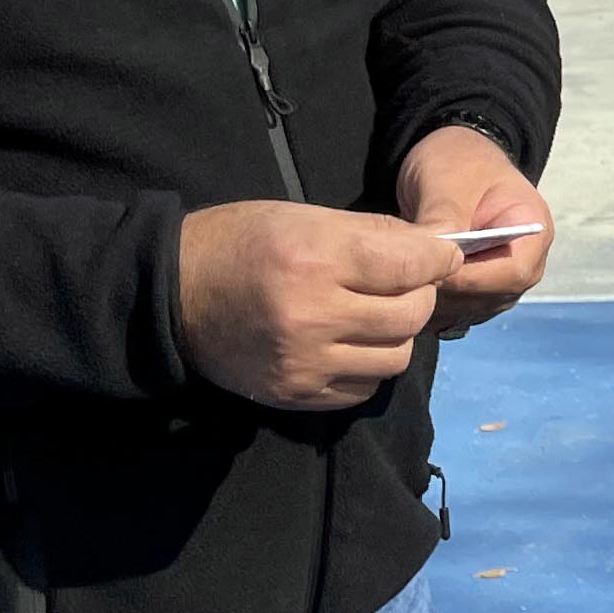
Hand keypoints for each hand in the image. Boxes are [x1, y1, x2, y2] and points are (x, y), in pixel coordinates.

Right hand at [179, 202, 457, 412]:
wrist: (170, 296)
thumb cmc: (240, 243)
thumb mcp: (303, 218)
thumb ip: (373, 233)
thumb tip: (435, 248)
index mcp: (314, 260)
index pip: (410, 267)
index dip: (437, 259)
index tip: (443, 255)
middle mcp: (312, 316)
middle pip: (410, 316)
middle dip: (420, 295)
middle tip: (405, 284)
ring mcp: (303, 362)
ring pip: (394, 358)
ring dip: (396, 335)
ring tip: (374, 315)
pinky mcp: (295, 394)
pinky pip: (363, 388)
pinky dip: (368, 366)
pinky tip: (348, 344)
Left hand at [399, 125, 553, 339]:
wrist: (452, 159)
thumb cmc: (459, 161)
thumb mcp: (448, 181)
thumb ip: (445, 220)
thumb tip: (430, 262)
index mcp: (533, 231)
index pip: (511, 272)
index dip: (469, 278)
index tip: (427, 272)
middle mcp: (525, 263)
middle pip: (491, 297)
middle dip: (448, 290)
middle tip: (403, 276)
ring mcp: (501, 280)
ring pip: (470, 308)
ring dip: (435, 299)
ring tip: (401, 276)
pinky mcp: (477, 290)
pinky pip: (455, 309)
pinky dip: (430, 302)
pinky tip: (406, 282)